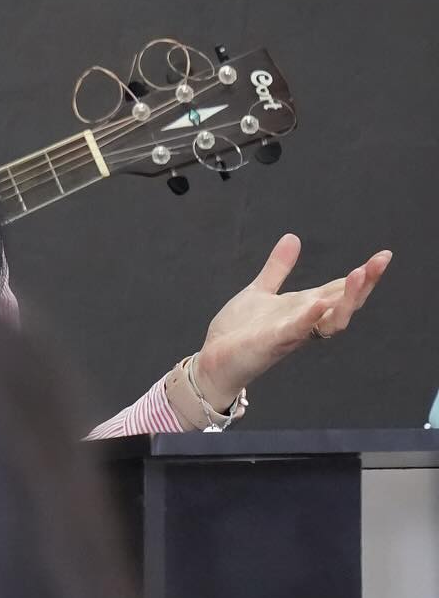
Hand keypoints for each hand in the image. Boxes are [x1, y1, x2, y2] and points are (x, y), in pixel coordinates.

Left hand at [193, 234, 391, 406]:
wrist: (214, 359)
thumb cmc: (240, 331)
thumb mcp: (261, 291)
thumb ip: (278, 268)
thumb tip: (293, 237)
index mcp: (303, 307)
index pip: (339, 289)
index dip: (363, 275)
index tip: (383, 256)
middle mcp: (304, 321)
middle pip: (344, 304)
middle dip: (364, 285)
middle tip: (380, 262)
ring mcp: (291, 333)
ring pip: (330, 321)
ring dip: (346, 300)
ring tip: (358, 275)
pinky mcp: (272, 343)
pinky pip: (296, 331)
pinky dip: (309, 318)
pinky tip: (318, 302)